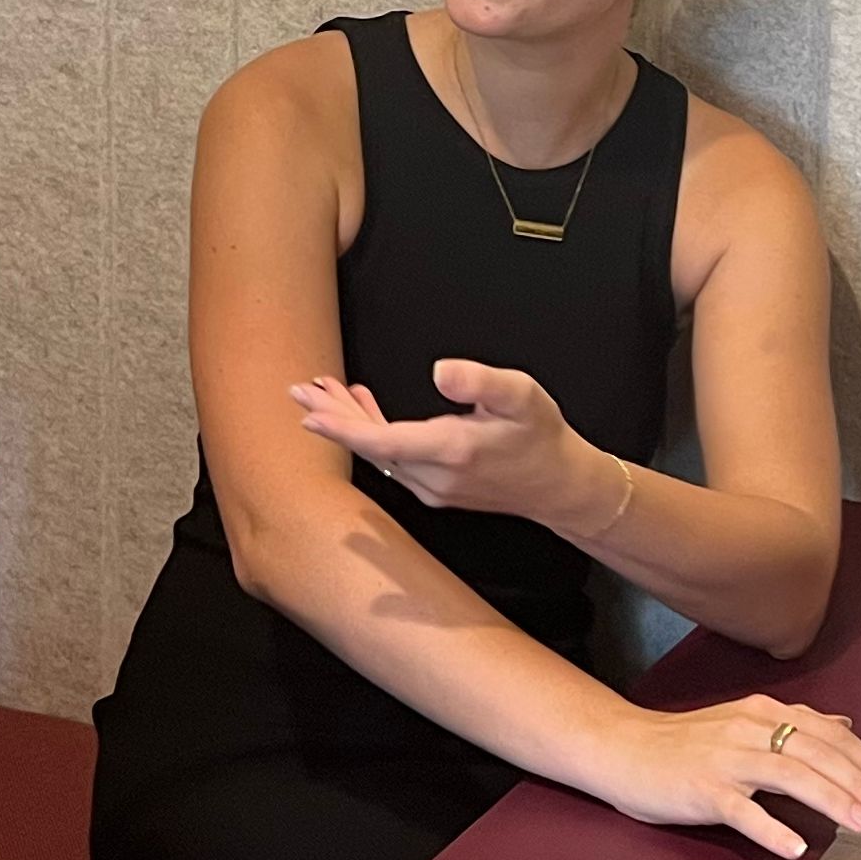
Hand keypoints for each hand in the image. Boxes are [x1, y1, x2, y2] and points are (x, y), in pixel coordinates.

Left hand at [291, 359, 623, 532]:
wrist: (559, 484)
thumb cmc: (541, 436)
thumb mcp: (522, 396)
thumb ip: (481, 382)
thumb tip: (442, 370)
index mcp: (452, 451)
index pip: (383, 441)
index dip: (343, 427)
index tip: (311, 412)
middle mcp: (436, 477)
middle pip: (371, 447)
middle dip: (333, 419)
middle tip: (301, 392)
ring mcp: (433, 487)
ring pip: (378, 454)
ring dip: (350, 424)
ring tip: (323, 394)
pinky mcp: (436, 489)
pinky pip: (392, 460)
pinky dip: (371, 434)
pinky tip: (363, 410)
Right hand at [586, 696, 860, 859]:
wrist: (621, 748)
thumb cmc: (681, 743)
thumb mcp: (743, 722)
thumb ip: (793, 724)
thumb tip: (841, 725)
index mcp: (763, 713)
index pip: (831, 734)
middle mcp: (750, 729)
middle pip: (820, 753)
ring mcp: (726, 758)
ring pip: (792, 775)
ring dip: (834, 802)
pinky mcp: (702, 788)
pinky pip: (743, 810)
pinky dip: (772, 829)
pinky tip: (796, 847)